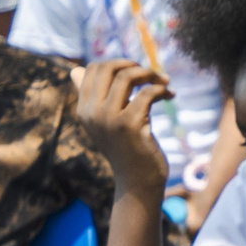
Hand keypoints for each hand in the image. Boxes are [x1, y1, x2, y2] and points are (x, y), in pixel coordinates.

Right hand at [77, 58, 173, 201]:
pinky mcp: (130, 125)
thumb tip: (75, 70)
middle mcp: (92, 112)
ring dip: (151, 75)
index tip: (137, 72)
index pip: (93, 69)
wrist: (138, 182)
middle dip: (134, 65)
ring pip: (127, 76)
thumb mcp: (105, 121)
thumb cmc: (126, 149)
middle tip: (152, 75)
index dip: (117, 63)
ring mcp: (109, 118)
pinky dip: (162, 90)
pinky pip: (147, 93)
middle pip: (108, 68)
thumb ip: (95, 97)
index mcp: (84, 109)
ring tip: (164, 83)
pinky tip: (170, 95)